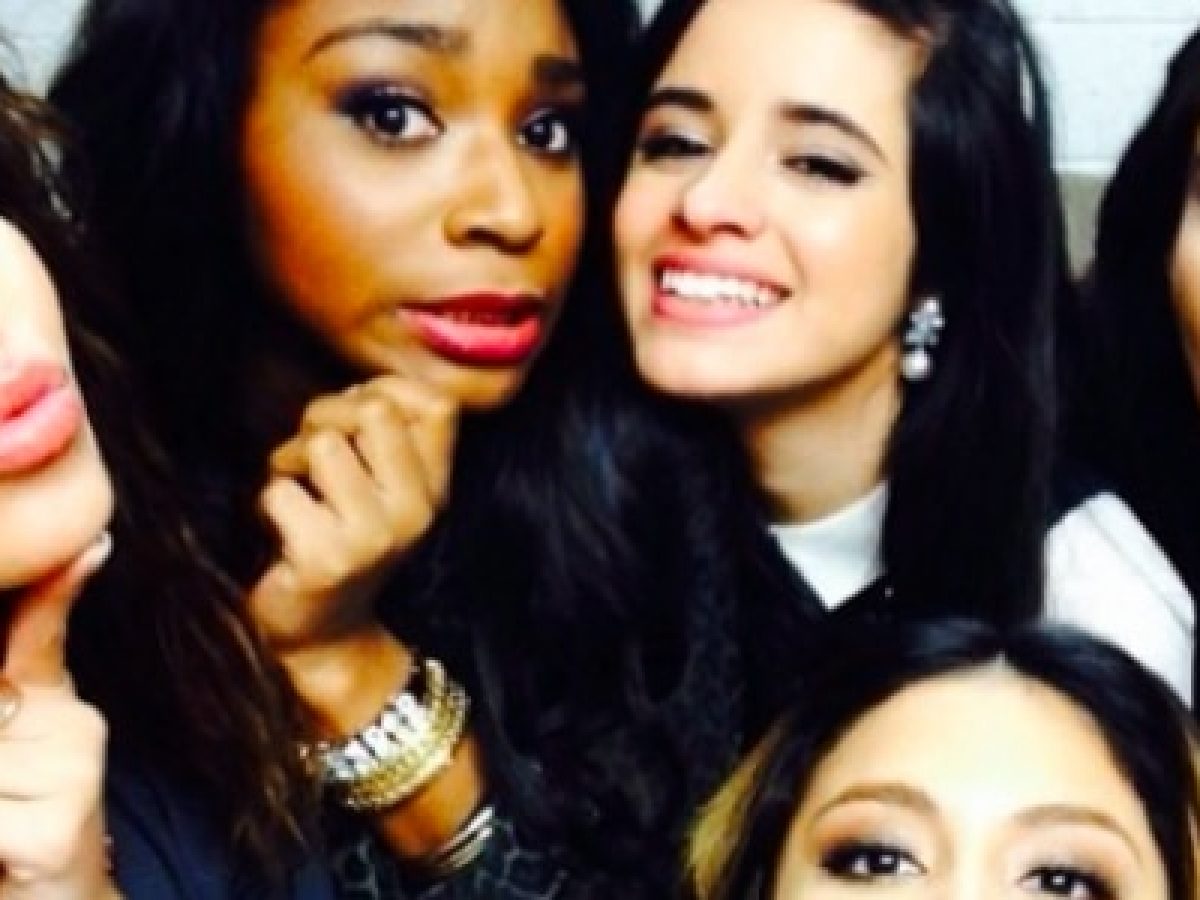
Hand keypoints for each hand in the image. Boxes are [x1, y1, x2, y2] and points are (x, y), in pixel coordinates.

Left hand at [0, 534, 119, 899]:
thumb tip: (54, 614)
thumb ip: (17, 681)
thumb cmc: (19, 829)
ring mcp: (71, 773)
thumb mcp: (13, 754)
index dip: (61, 586)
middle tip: (9, 782)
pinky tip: (5, 848)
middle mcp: (75, 728)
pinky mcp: (56, 825)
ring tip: (3, 820)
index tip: (91, 546)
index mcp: (55, 707)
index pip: (44, 633)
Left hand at [251, 376, 456, 648]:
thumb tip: (361, 388)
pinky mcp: (326, 560)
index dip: (386, 389)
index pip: (438, 405)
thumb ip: (386, 437)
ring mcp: (374, 537)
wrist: (326, 634)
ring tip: (297, 488)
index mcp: (435, 488)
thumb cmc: (343, 541)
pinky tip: (285, 529)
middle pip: (375, 410)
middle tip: (310, 450)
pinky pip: (281, 491)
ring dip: (292, 459)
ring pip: (324, 445)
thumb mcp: (384, 489)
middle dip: (327, 415)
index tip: (357, 415)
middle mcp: (416, 510)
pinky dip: (270, 502)